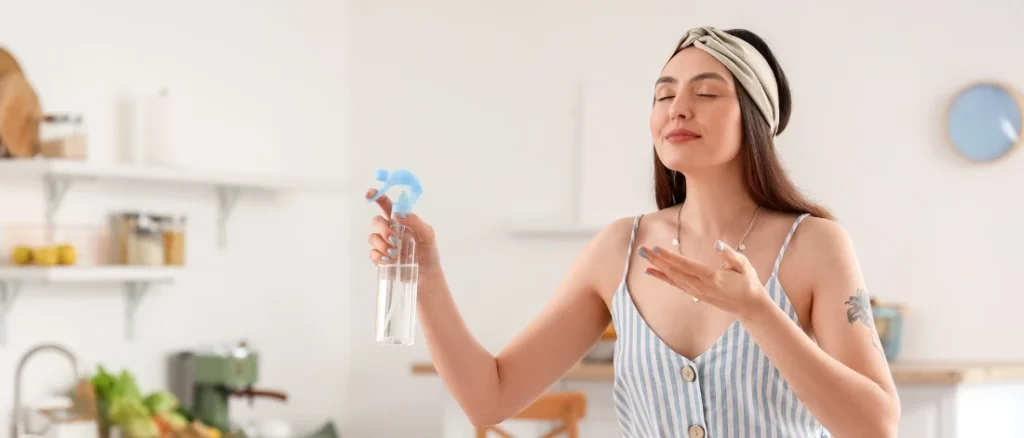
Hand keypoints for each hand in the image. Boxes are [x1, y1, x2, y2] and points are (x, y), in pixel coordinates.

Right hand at [365, 188, 441, 278]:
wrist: (426, 275)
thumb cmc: (428, 252)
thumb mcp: (427, 234)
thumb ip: (415, 221)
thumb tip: (397, 214)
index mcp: (400, 221)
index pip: (386, 205)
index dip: (377, 197)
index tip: (370, 194)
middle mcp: (389, 231)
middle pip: (376, 221)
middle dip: (383, 229)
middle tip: (394, 240)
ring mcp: (383, 244)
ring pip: (372, 237)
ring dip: (382, 245)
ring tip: (395, 254)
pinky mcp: (380, 258)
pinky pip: (372, 253)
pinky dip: (379, 256)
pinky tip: (390, 261)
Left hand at [640, 242, 769, 320]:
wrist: (749, 306)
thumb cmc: (748, 283)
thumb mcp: (744, 266)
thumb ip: (730, 255)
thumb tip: (717, 244)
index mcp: (711, 277)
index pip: (685, 265)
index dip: (670, 257)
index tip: (656, 248)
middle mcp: (700, 286)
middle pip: (674, 272)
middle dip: (657, 260)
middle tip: (642, 249)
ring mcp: (696, 291)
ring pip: (672, 278)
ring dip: (657, 267)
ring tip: (643, 257)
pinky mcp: (695, 293)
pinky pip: (675, 285)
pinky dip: (662, 278)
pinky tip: (651, 272)